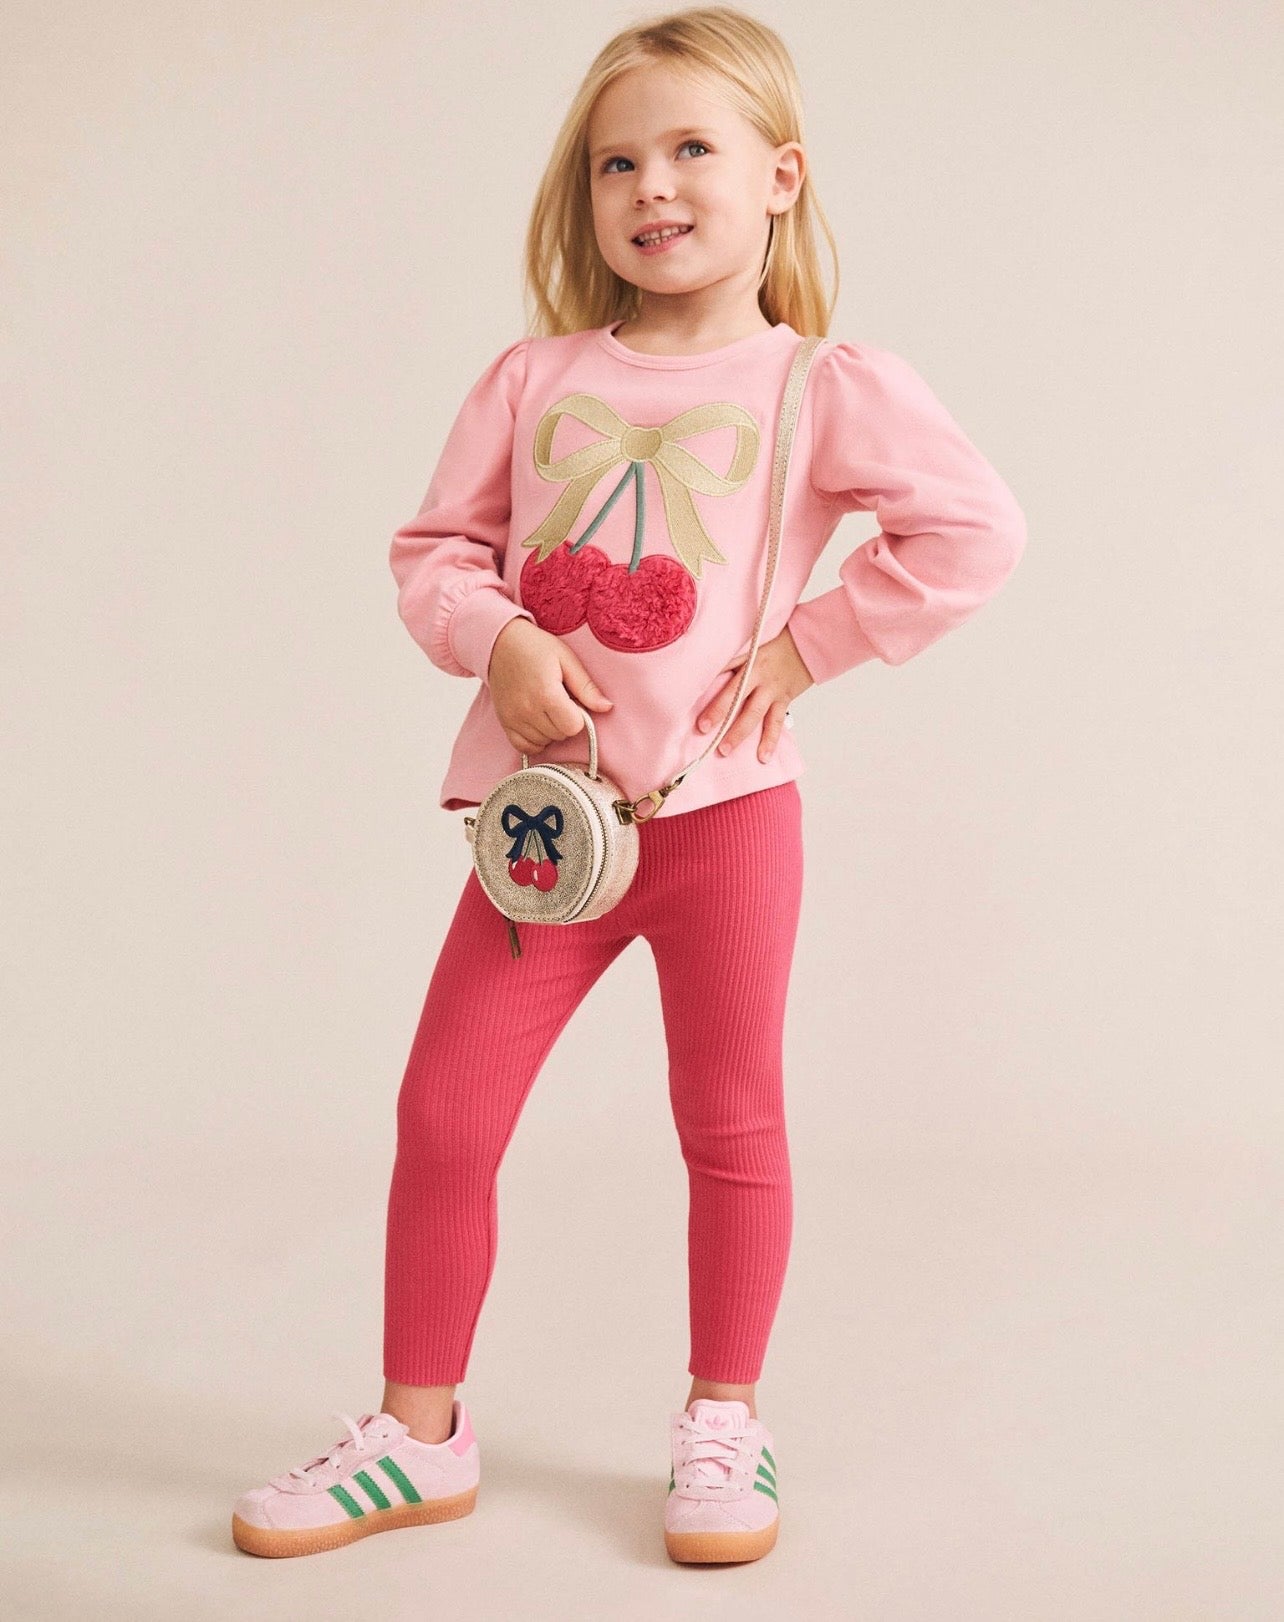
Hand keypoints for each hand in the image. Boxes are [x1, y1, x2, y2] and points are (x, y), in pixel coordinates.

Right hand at [486, 616, 613, 755]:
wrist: (500, 643)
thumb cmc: (535, 647)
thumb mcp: (566, 659)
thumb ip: (586, 687)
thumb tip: (607, 707)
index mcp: (547, 694)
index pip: (574, 726)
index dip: (579, 716)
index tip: (573, 701)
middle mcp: (528, 710)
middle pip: (560, 735)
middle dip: (565, 721)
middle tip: (559, 701)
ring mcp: (514, 718)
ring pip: (544, 742)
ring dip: (551, 730)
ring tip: (547, 708)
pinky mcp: (504, 722)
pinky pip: (523, 746)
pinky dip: (535, 740)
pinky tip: (538, 724)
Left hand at [695, 626, 814, 763]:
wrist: (809, 643)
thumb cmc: (779, 642)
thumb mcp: (753, 643)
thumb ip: (732, 658)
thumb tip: (707, 670)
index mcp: (749, 659)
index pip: (725, 673)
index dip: (709, 686)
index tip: (691, 700)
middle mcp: (759, 675)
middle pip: (736, 696)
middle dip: (719, 713)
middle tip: (703, 729)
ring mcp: (773, 690)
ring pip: (755, 714)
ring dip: (739, 733)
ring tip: (725, 750)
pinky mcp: (784, 699)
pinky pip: (776, 723)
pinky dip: (770, 741)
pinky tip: (763, 756)